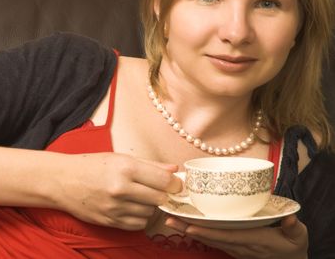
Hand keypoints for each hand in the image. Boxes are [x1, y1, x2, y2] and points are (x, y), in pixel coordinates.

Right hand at [54, 152, 181, 230]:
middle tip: (158, 189)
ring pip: (150, 213)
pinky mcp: (110, 221)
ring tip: (140, 197)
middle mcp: (121, 189)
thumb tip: (174, 169)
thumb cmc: (91, 166)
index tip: (175, 183)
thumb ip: (149, 165)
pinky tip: (132, 207)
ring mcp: (115, 208)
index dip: (174, 183)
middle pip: (159, 198)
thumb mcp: (119, 158)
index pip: (164, 180)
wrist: (62, 181)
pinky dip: (139, 217)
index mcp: (125, 168)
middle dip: (163, 195)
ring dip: (150, 206)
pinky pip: (137, 224)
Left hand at [165, 214, 307, 258]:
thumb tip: (291, 218)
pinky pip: (211, 239)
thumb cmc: (292, 246)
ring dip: (188, 229)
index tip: (189, 225)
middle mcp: (239, 245)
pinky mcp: (232, 246)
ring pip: (207, 239)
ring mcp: (234, 247)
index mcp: (253, 240)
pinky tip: (183, 224)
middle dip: (188, 228)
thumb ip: (294, 227)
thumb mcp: (298, 237)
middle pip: (210, 237)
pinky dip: (196, 232)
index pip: (226, 235)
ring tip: (169, 220)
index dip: (207, 231)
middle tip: (168, 218)